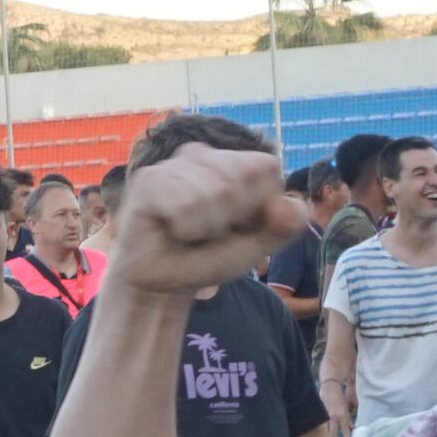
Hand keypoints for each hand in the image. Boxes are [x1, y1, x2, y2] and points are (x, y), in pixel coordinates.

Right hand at [110, 143, 301, 300]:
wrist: (160, 282)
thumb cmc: (207, 257)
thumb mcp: (256, 246)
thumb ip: (283, 227)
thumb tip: (286, 206)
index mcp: (234, 162)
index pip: (267, 167)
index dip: (259, 205)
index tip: (238, 225)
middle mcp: (204, 154)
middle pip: (242, 176)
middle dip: (233, 216)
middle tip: (210, 231)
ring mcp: (174, 164)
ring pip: (214, 192)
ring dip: (206, 228)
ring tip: (189, 232)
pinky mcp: (149, 180)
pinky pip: (185, 205)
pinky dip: (185, 229)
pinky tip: (171, 229)